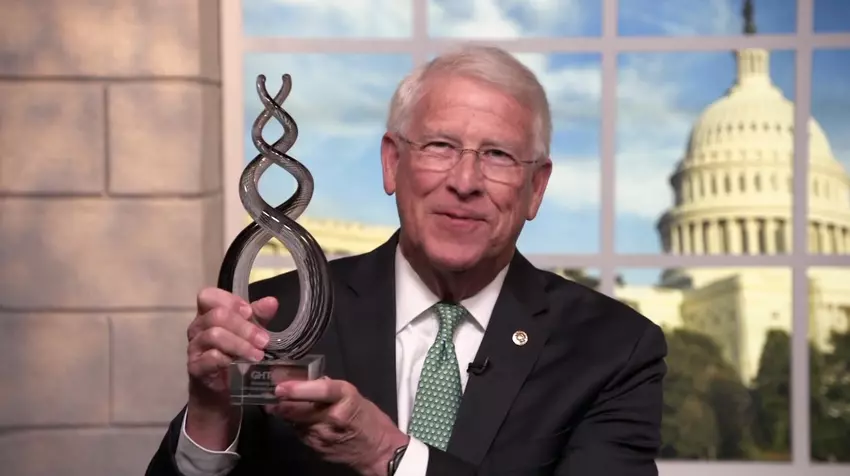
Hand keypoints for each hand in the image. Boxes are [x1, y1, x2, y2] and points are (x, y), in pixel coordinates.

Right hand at [184, 287, 276, 447]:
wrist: (221, 393)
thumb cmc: (234, 358)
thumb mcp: (248, 334)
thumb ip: (257, 317)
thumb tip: (272, 302)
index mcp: (208, 315)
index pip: (208, 295)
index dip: (230, 300)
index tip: (249, 312)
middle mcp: (198, 328)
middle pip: (217, 315)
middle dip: (244, 327)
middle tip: (263, 340)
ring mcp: (195, 348)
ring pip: (214, 335)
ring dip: (240, 344)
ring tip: (258, 355)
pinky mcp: (195, 368)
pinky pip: (210, 357)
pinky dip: (227, 358)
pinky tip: (239, 364)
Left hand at [268, 378, 409, 475]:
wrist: (378, 451)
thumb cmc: (368, 419)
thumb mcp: (354, 396)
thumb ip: (330, 389)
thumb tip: (307, 381)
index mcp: (346, 399)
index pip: (320, 392)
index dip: (297, 388)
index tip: (281, 386)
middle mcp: (332, 418)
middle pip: (298, 409)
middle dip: (282, 402)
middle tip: (274, 393)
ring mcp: (322, 436)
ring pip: (293, 421)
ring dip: (287, 413)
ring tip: (284, 403)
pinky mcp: (316, 448)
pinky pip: (299, 432)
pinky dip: (297, 424)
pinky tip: (301, 420)